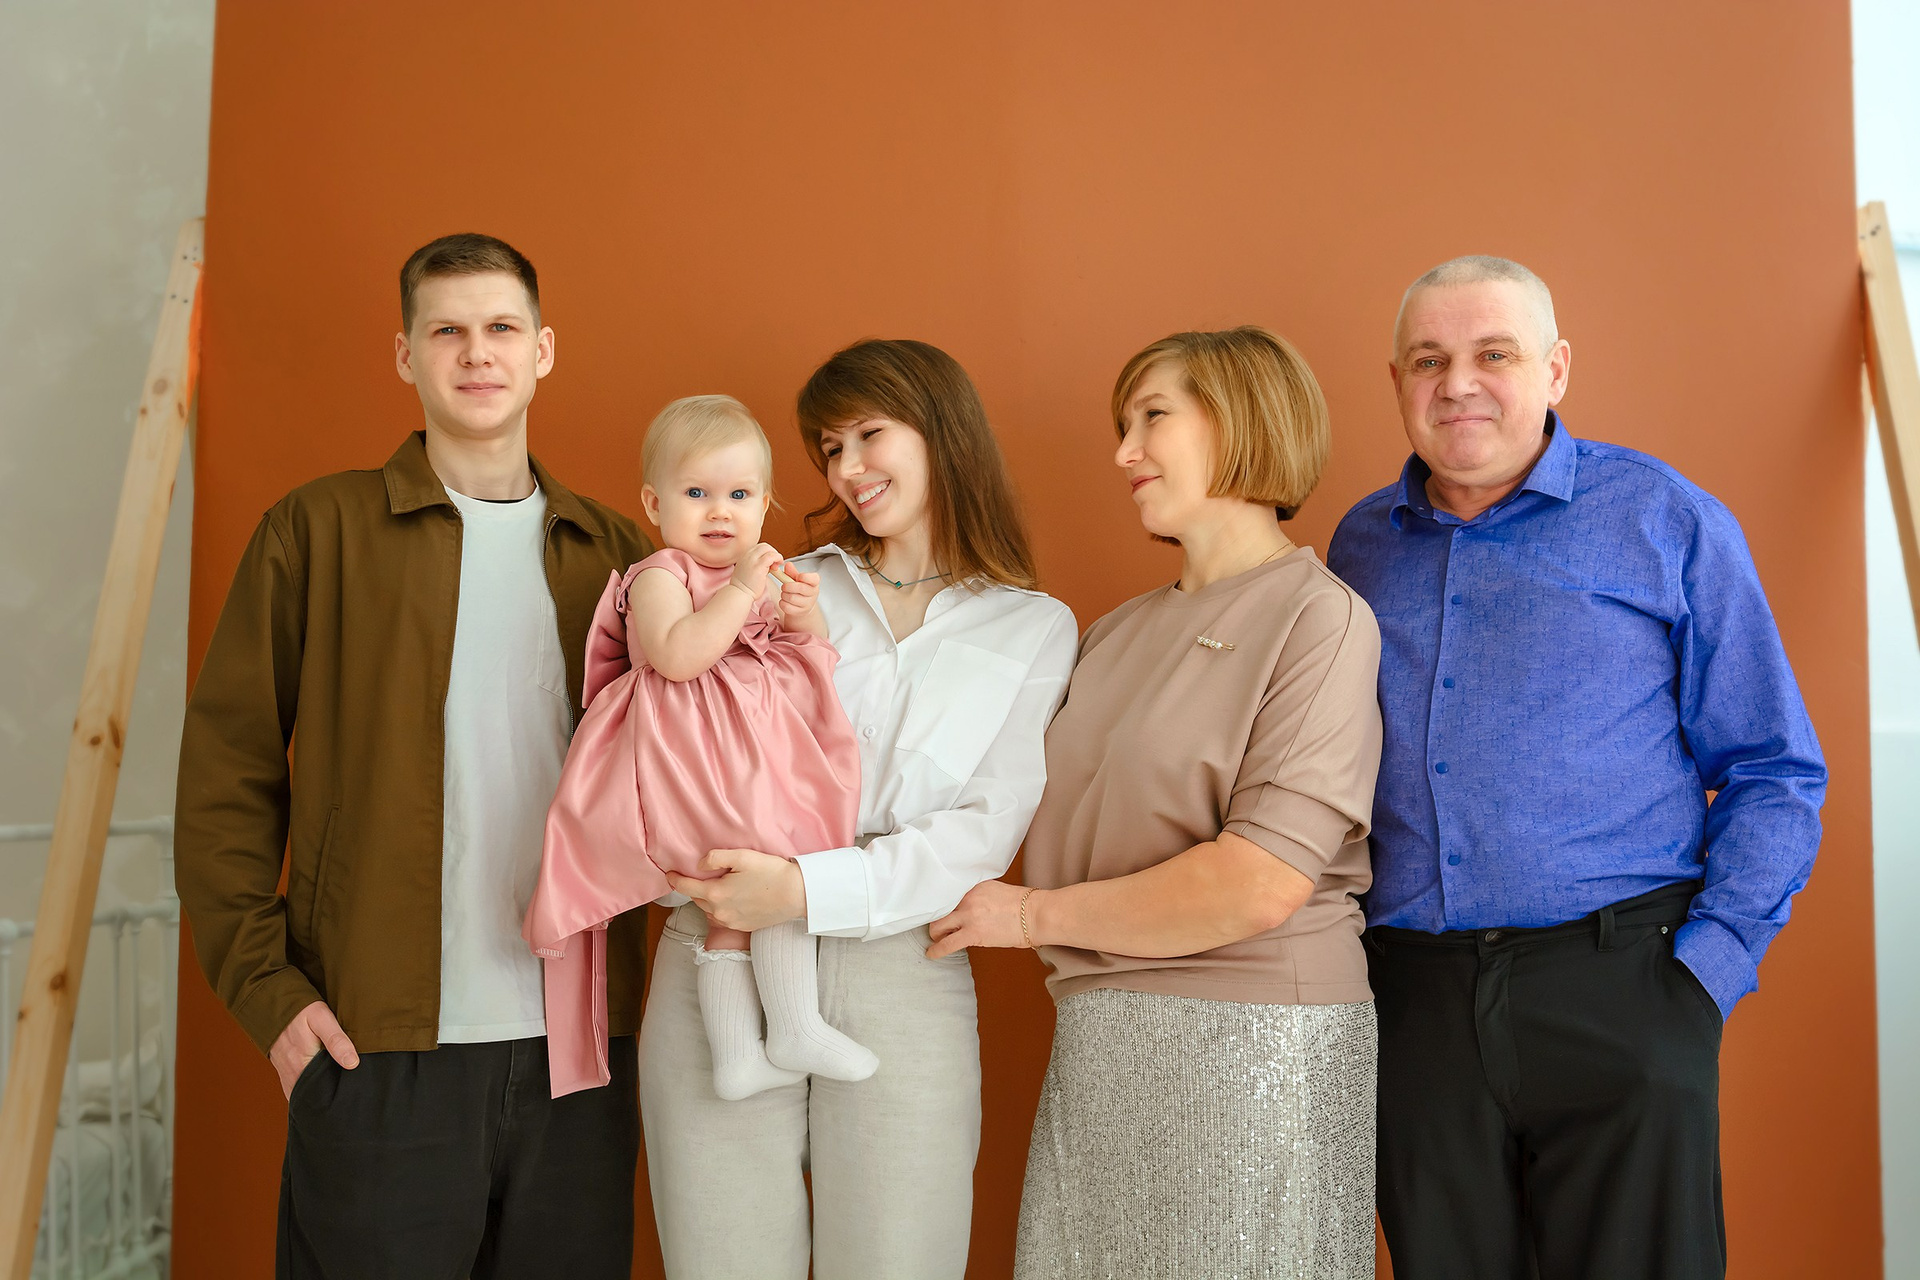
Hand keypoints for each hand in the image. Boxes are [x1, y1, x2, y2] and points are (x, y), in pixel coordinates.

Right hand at [270, 1000, 358, 1099]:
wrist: (272, 1005)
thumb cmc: (300, 1010)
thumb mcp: (322, 1019)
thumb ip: (336, 1040)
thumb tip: (352, 1063)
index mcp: (302, 1065)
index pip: (324, 1092)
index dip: (338, 1095)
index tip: (353, 1096)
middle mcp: (292, 1074)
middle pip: (316, 1095)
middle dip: (331, 1098)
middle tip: (349, 1095)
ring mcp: (287, 1074)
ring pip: (306, 1093)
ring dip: (320, 1095)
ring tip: (337, 1093)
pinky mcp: (284, 1071)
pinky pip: (298, 1088)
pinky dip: (309, 1090)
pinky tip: (322, 1086)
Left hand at [666, 847, 806, 931]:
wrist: (797, 894)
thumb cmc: (772, 872)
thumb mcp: (743, 857)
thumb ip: (716, 857)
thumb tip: (699, 864)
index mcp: (716, 893)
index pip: (685, 887)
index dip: (674, 879)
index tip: (669, 873)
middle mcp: (720, 912)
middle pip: (697, 898)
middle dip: (693, 887)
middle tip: (698, 875)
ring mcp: (731, 922)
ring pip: (708, 909)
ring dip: (707, 898)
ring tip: (716, 885)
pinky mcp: (742, 927)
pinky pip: (722, 917)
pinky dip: (720, 908)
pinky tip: (731, 898)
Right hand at [729, 543, 782, 600]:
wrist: (740, 594)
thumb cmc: (745, 587)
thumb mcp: (748, 571)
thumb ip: (757, 565)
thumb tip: (769, 564)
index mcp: (745, 556)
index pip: (759, 548)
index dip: (768, 553)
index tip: (771, 562)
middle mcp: (747, 556)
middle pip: (764, 546)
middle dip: (773, 552)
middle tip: (776, 563)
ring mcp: (752, 559)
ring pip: (768, 549)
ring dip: (776, 555)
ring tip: (777, 566)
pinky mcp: (758, 566)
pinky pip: (771, 556)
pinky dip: (777, 558)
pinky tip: (778, 566)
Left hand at [775, 563, 823, 633]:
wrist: (801, 606)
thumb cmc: (799, 589)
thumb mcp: (796, 579)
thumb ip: (792, 572)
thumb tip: (788, 565)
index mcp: (814, 583)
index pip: (813, 579)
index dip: (804, 577)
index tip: (798, 577)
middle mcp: (813, 594)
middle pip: (800, 588)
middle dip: (788, 586)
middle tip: (784, 585)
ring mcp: (807, 604)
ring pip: (791, 598)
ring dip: (784, 594)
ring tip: (784, 593)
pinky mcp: (799, 612)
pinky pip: (787, 606)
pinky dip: (782, 602)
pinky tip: (784, 600)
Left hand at [927, 879, 1033, 958]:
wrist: (1036, 914)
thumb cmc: (1023, 905)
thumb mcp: (995, 890)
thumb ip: (978, 895)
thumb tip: (968, 905)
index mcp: (973, 886)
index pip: (948, 894)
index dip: (942, 904)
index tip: (939, 909)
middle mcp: (967, 897)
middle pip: (938, 907)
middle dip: (935, 918)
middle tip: (937, 925)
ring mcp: (969, 915)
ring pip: (938, 925)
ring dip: (935, 933)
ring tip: (936, 939)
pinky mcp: (973, 933)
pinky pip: (947, 944)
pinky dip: (936, 950)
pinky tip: (931, 954)